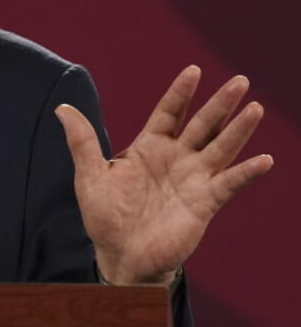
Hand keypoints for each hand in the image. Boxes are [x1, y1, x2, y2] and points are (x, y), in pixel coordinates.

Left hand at [56, 66, 272, 285]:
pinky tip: (264, 160)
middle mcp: (176, 159)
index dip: (181, 92)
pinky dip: (246, 173)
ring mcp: (193, 179)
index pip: (169, 112)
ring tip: (255, 108)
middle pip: (202, 124)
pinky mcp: (204, 203)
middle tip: (240, 80)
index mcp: (148, 148)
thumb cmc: (105, 216)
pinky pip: (229, 184)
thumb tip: (62, 108)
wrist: (121, 255)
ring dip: (239, 129)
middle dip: (220, 103)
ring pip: (221, 148)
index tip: (193, 71)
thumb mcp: (91, 176)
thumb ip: (82, 141)